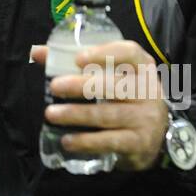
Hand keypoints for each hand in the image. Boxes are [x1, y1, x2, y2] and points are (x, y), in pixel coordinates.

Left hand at [30, 40, 169, 170]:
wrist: (157, 136)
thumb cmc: (127, 98)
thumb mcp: (113, 76)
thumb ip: (78, 63)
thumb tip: (38, 52)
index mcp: (143, 68)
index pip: (130, 53)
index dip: (104, 53)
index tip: (78, 58)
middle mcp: (149, 91)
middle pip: (115, 85)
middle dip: (82, 86)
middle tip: (55, 86)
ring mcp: (146, 119)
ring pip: (109, 115)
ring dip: (77, 114)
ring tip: (51, 114)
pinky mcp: (139, 143)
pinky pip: (110, 141)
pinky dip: (87, 141)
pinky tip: (67, 140)